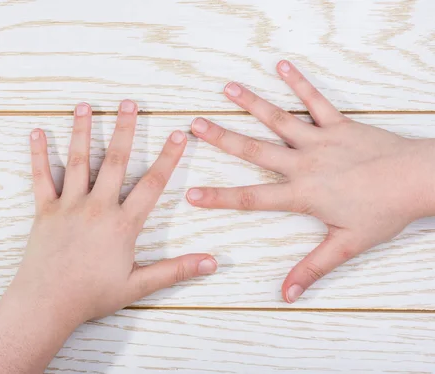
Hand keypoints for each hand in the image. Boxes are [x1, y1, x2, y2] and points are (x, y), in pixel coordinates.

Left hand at [21, 100, 216, 321]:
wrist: (47, 304)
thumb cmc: (92, 296)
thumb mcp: (139, 285)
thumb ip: (176, 270)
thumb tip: (212, 263)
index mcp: (122, 224)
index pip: (152, 184)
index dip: (168, 157)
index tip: (178, 134)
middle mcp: (97, 207)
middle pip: (114, 161)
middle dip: (124, 129)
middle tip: (129, 103)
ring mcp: (69, 206)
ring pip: (78, 161)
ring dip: (81, 130)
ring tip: (85, 105)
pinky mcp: (45, 210)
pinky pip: (42, 177)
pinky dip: (39, 154)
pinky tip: (36, 132)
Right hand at [186, 60, 434, 302]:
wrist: (417, 180)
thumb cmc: (382, 212)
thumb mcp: (345, 246)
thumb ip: (312, 269)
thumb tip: (287, 295)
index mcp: (302, 193)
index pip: (251, 197)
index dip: (219, 197)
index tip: (191, 194)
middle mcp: (304, 163)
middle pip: (254, 149)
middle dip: (221, 138)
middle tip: (195, 125)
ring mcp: (320, 139)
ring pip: (278, 119)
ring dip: (251, 103)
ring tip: (227, 89)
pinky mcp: (338, 124)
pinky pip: (315, 100)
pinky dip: (298, 83)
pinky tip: (281, 66)